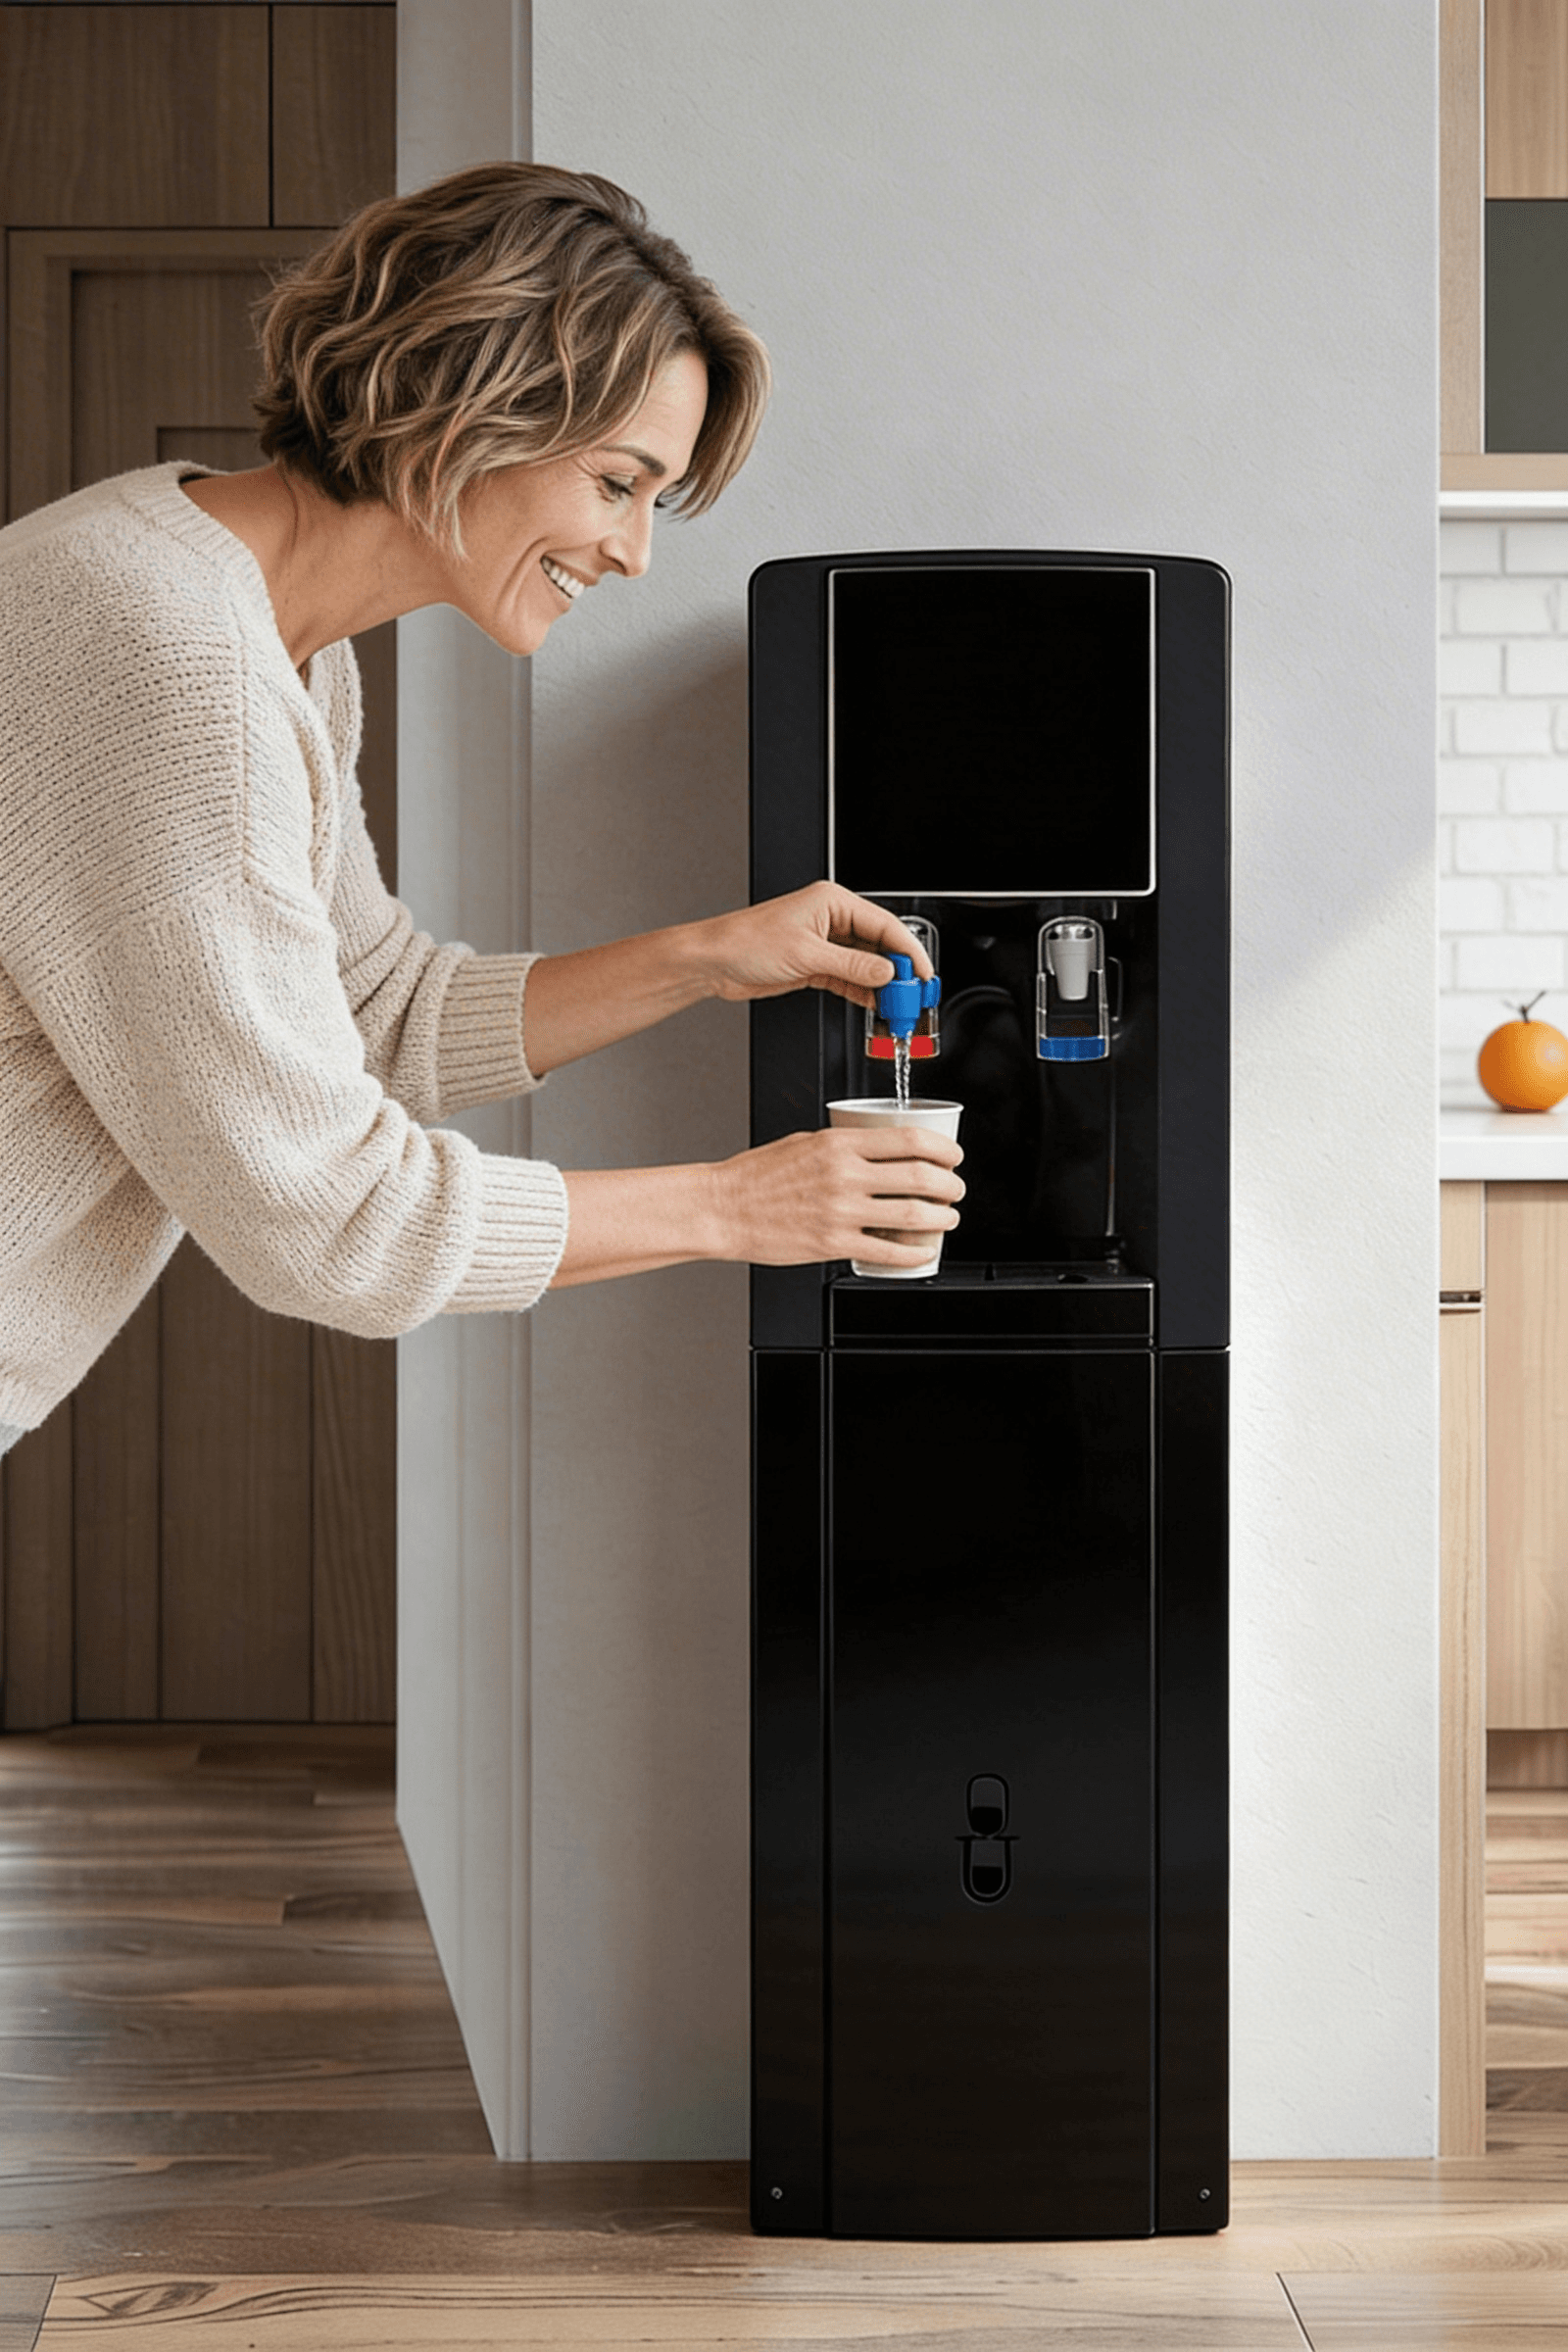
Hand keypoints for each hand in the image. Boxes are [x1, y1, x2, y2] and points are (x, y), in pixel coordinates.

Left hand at [698, 882, 932, 1010]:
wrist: (714, 962)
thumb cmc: (746, 943)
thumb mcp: (806, 955)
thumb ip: (852, 966)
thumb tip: (887, 973)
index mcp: (833, 901)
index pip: (885, 924)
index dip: (909, 951)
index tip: (924, 974)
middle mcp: (831, 919)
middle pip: (880, 944)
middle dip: (899, 971)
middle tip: (914, 995)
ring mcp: (824, 943)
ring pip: (867, 964)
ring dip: (882, 986)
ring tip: (897, 1006)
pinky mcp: (815, 964)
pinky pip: (850, 978)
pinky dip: (864, 992)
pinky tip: (875, 1005)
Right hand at [713, 1124, 964, 1268]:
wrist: (723, 1208)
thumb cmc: (756, 1177)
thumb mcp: (803, 1143)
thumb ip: (842, 1148)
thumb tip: (877, 1151)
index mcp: (839, 1144)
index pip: (910, 1141)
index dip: (944, 1149)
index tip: (953, 1156)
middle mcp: (844, 1175)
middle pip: (921, 1177)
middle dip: (952, 1186)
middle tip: (956, 1190)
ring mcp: (841, 1211)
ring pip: (913, 1215)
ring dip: (943, 1218)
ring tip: (947, 1219)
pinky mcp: (832, 1244)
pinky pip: (888, 1251)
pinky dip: (915, 1253)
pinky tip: (923, 1251)